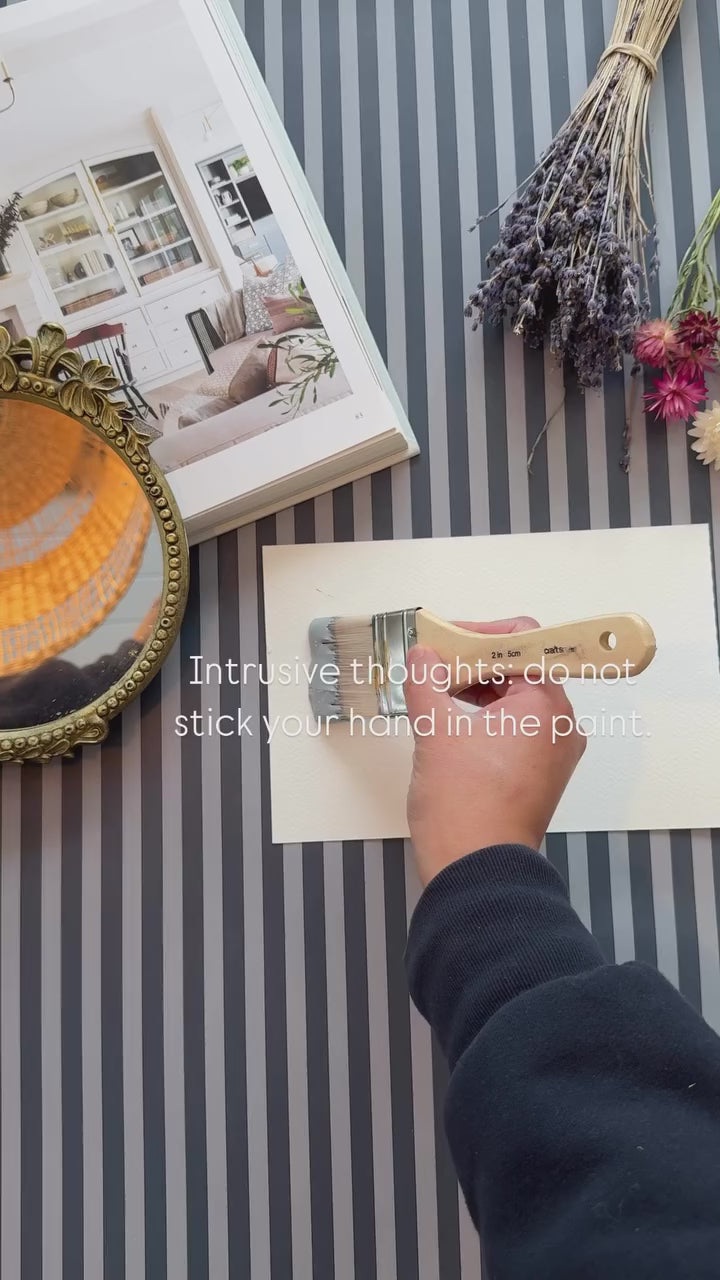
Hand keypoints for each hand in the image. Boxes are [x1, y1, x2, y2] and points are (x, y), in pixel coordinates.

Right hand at [404, 617, 585, 886]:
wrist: (475, 870)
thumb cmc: (465, 803)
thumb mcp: (436, 729)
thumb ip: (427, 681)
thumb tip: (422, 654)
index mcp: (547, 704)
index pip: (523, 642)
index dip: (479, 634)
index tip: (444, 640)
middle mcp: (560, 725)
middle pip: (520, 670)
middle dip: (473, 663)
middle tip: (432, 665)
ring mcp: (552, 753)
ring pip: (515, 701)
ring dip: (476, 691)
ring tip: (434, 694)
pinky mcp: (537, 775)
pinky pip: (514, 730)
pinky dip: (484, 719)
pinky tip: (449, 722)